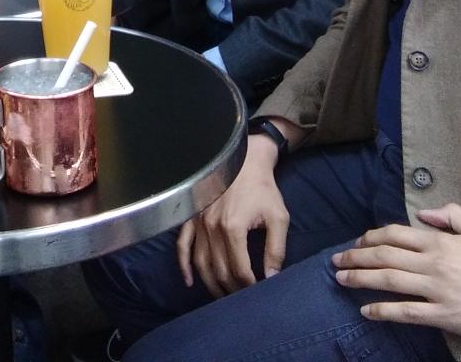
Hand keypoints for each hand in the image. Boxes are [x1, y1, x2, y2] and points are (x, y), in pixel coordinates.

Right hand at [175, 133, 289, 297]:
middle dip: (232, 289)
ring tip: (221, 297)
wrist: (244, 160)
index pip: (239, 269)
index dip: (249, 285)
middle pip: (219, 270)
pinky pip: (182, 245)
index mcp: (233, 227)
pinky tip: (189, 280)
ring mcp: (198, 223)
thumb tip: (271, 278)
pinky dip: (183, 265)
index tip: (257, 292)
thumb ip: (276, 249)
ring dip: (210, 284)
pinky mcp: (191, 217)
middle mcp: (211, 227)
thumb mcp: (278, 217)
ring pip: (200, 263)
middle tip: (242, 299)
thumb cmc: (263, 188)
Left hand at [331, 203, 460, 339]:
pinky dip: (383, 310)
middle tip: (336, 263)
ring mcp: (438, 290)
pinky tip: (366, 311)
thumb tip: (424, 213)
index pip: (396, 234)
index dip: (372, 237)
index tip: (357, 243)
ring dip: (361, 280)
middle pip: (385, 256)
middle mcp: (434, 263)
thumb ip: (452, 216)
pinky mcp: (445, 315)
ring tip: (340, 281)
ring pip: (389, 281)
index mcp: (441, 241)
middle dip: (356, 258)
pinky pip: (406, 312)